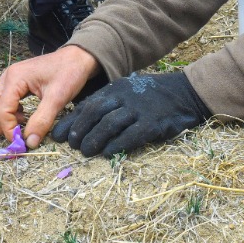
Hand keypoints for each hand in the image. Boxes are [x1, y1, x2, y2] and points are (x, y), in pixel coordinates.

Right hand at [0, 45, 101, 147]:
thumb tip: (29, 143)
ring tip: (21, 123)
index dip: (8, 129)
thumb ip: (42, 120)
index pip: (1, 110)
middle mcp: (7, 77)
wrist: (77, 58)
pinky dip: (7, 113)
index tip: (21, 142)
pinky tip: (23, 115)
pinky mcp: (14, 83)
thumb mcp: (58, 98)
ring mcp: (9, 79)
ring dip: (1, 119)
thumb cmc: (69, 73)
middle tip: (15, 133)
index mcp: (15, 78)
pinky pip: (1, 101)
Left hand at [51, 70, 211, 157]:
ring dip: (94, 138)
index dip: (71, 121)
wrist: (185, 92)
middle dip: (79, 130)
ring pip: (110, 123)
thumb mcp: (127, 92)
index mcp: (115, 89)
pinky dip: (117, 144)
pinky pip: (131, 134)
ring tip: (85, 152)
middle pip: (95, 112)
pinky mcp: (153, 122)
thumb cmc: (151, 96)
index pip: (87, 105)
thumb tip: (81, 122)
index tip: (58, 135)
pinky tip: (107, 153)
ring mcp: (139, 109)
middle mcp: (124, 97)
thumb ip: (107, 105)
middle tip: (71, 145)